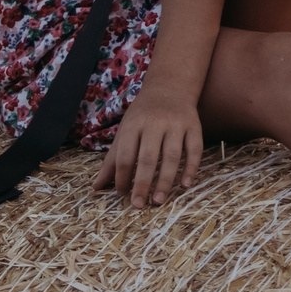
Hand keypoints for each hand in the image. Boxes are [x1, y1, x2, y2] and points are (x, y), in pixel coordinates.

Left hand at [96, 92, 203, 208]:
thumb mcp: (125, 131)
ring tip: (159, 201)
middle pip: (148, 157)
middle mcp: (154, 123)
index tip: (122, 195)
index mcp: (133, 124)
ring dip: (165, 180)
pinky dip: (191, 168)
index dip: (122, 177)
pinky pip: (194, 149)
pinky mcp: (194, 125)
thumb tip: (96, 187)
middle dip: (142, 183)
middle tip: (138, 205)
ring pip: (172, 156)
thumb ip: (112, 160)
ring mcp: (176, 124)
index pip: (125, 155)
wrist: (170, 86)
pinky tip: (186, 185)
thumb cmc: (143, 115)